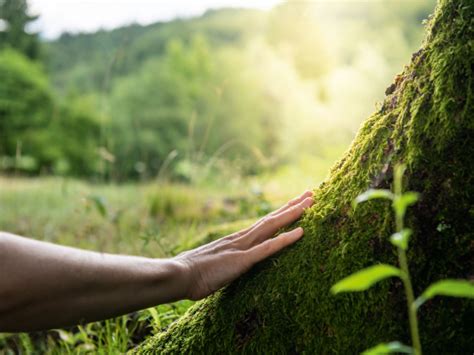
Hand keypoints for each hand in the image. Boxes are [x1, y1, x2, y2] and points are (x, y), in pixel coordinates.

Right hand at [175, 190, 313, 299]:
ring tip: (310, 203)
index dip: (281, 213)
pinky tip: (301, 232)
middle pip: (272, 218)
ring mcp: (243, 247)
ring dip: (293, 214)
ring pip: (273, 226)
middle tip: (310, 193)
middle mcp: (242, 238)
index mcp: (237, 240)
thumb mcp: (214, 264)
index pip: (263, 223)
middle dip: (292, 206)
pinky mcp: (242, 260)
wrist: (179, 274)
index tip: (295, 204)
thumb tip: (228, 263)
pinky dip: (285, 239)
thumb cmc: (193, 273)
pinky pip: (268, 248)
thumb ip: (225, 260)